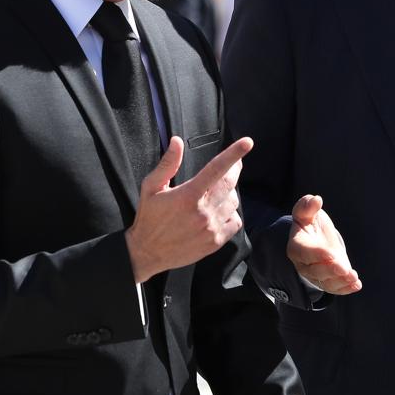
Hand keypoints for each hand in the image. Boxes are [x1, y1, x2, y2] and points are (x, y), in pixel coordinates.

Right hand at [125, 137, 251, 282]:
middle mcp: (203, 212)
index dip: (233, 154)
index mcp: (188, 195)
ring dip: (229, 193)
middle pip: (230, 183)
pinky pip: (235, 221)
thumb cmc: (148, 218)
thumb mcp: (150, 188)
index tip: (247, 143)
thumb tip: (177, 141)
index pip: (216, 169)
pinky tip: (218, 212)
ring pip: (233, 202)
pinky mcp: (215, 242)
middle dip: (235, 169)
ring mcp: (211, 228)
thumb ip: (167, 164)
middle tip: (235, 163)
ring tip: (215, 193)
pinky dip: (231, 214)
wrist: (147, 253)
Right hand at [288, 195, 361, 294]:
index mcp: (296, 246)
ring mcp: (315, 275)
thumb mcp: (306, 212)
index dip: (317, 254)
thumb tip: (316, 200)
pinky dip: (345, 289)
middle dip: (331, 271)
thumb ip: (307, 206)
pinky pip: (334, 288)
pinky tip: (356, 284)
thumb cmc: (310, 223)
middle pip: (315, 271)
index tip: (332, 254)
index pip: (304, 252)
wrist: (315, 238)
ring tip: (353, 277)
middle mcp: (304, 264)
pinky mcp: (327, 281)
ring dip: (340, 282)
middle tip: (345, 269)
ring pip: (326, 282)